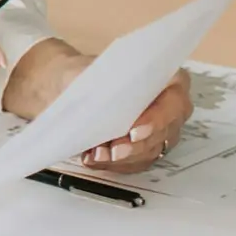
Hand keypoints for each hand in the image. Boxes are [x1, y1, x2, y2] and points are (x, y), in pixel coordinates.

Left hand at [1, 42, 194, 171]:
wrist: (62, 85)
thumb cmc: (79, 74)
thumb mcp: (83, 71)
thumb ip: (97, 80)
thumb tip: (101, 95)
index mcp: (165, 77)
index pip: (173, 101)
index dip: (156, 118)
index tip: (133, 129)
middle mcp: (168, 104)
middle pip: (164, 132)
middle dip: (134, 144)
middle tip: (109, 150)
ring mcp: (157, 128)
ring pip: (150, 151)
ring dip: (123, 158)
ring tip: (96, 155)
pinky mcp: (141, 146)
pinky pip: (135, 161)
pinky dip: (115, 164)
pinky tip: (94, 159)